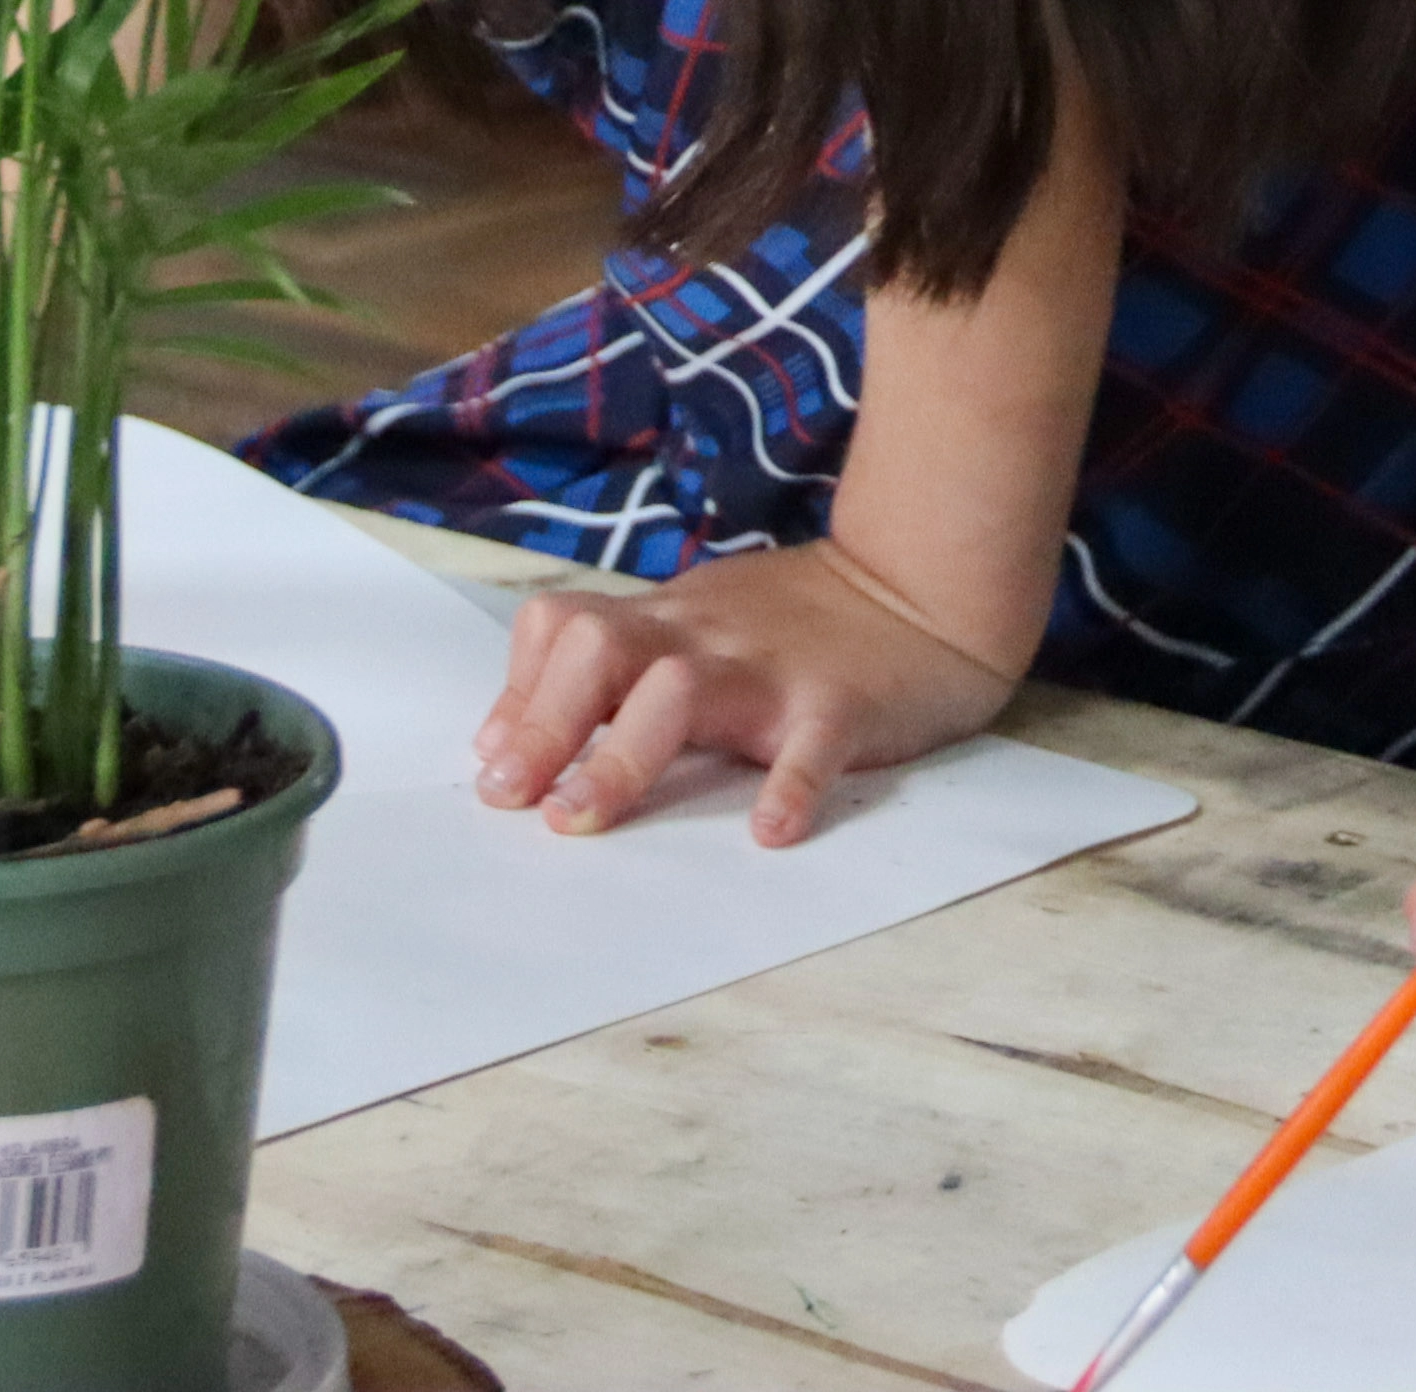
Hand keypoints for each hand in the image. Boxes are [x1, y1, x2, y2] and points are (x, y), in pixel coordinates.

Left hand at [473, 539, 1023, 845]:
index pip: (566, 629)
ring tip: (582, 818)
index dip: (518, 693)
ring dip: (621, 757)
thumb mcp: (699, 622)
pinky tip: (772, 830)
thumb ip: (614, 666)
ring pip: (681, 691)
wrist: (922, 585)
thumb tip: (505, 736)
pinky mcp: (841, 702)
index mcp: (668, 621)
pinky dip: (789, 786)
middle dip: (545, 723)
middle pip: (601, 649)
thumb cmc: (799, 621)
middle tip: (513, 799)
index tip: (494, 764)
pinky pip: (811, 743)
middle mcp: (706, 637)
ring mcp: (773, 667)